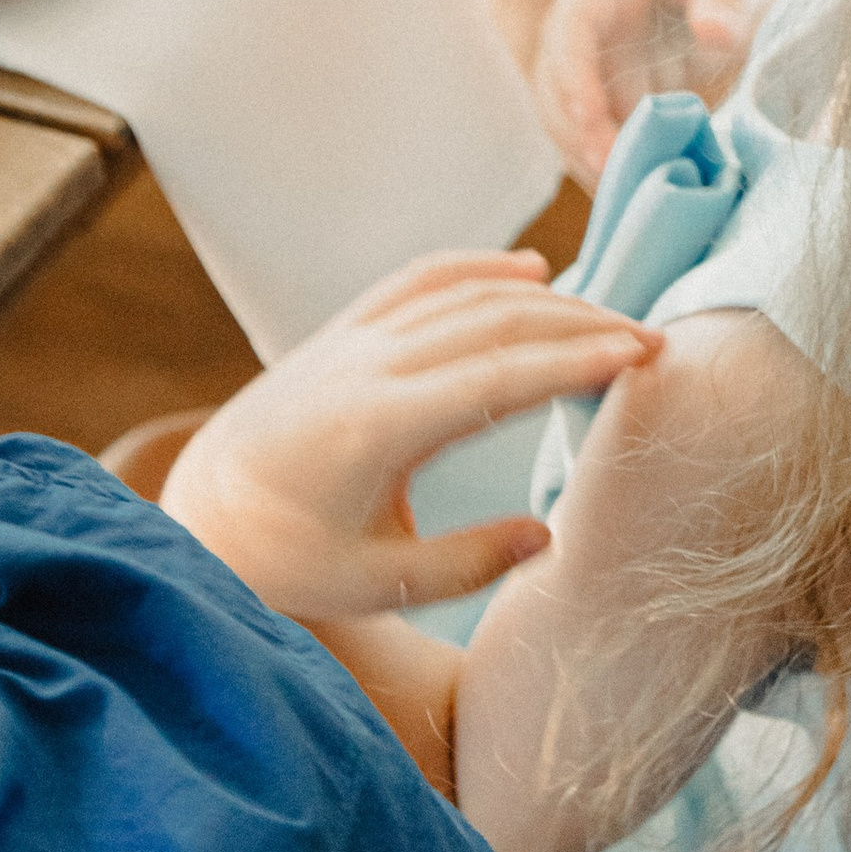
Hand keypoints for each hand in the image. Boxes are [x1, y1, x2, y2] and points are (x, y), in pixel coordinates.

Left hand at [161, 252, 656, 620]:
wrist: (198, 510)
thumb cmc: (283, 561)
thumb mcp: (368, 585)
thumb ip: (461, 565)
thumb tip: (549, 534)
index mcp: (376, 428)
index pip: (496, 377)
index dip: (574, 360)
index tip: (639, 356)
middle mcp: (367, 367)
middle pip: (495, 321)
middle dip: (581, 323)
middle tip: (652, 340)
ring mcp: (354, 339)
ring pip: (466, 294)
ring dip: (545, 298)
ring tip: (609, 320)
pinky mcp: (344, 329)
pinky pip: (423, 279)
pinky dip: (481, 266)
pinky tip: (530, 271)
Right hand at [533, 0, 800, 183]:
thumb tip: (711, 31)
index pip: (573, 26)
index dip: (574, 75)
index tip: (593, 121)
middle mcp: (596, 14)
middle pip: (558, 78)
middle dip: (577, 129)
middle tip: (612, 176)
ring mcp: (608, 51)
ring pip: (575, 111)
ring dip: (592, 152)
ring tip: (624, 195)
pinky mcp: (628, 82)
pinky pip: (607, 125)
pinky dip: (618, 156)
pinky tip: (639, 190)